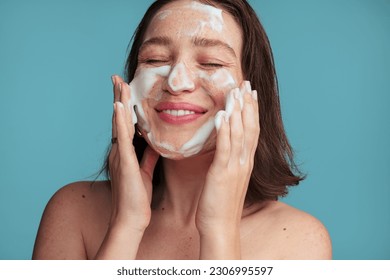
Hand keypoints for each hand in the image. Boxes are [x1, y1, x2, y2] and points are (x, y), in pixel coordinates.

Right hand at [108, 75, 158, 231]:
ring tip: (118, 83)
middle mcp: (119, 150)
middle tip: (117, 77)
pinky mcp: (125, 162)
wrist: (131, 218)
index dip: (124, 106)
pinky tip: (119, 106)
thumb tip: (154, 141)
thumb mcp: (144, 170)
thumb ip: (148, 155)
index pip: (125, 124)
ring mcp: (120, 155)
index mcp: (125, 152)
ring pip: (119, 123)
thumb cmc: (137, 196)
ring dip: (118, 102)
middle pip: (119, 119)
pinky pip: (122, 138)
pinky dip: (120, 121)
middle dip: (118, 97)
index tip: (125, 88)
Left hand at [195, 81, 258, 257]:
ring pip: (239, 134)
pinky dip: (225, 130)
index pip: (252, 130)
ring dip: (238, 111)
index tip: (251, 92)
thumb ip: (230, 161)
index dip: (252, 110)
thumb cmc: (221, 203)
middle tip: (246, 83)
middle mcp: (244, 161)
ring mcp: (235, 167)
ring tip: (235, 91)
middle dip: (248, 104)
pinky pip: (224, 148)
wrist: (220, 226)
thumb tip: (227, 147)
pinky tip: (222, 115)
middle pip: (249, 127)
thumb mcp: (228, 178)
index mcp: (245, 162)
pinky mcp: (222, 173)